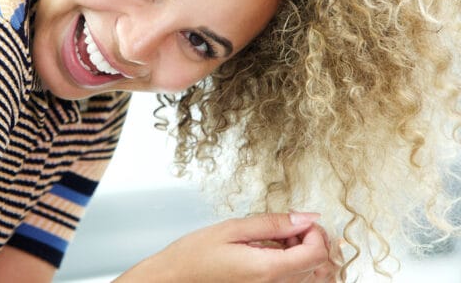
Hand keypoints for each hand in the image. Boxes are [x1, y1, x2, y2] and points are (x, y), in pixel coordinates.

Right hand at [115, 212, 337, 282]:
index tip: (300, 220)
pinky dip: (295, 267)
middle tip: (291, 226)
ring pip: (310, 278)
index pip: (317, 254)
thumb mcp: (233, 229)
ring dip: (305, 256)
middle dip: (312, 242)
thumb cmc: (195, 256)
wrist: (174, 280)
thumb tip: (305, 217)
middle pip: (319, 268)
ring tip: (282, 240)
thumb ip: (273, 224)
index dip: (316, 232)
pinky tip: (275, 254)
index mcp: (268, 270)